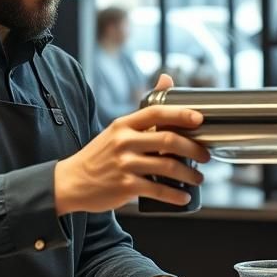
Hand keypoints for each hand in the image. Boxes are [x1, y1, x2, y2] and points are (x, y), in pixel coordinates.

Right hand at [55, 73, 209, 214]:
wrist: (72, 181)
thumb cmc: (100, 154)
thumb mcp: (118, 128)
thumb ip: (145, 109)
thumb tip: (167, 78)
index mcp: (124, 124)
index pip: (156, 112)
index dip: (181, 114)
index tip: (200, 119)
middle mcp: (124, 142)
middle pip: (168, 140)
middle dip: (194, 149)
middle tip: (205, 156)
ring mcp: (124, 164)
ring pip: (167, 167)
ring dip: (189, 174)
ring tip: (198, 178)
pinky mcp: (125, 186)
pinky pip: (158, 190)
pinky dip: (175, 195)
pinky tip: (184, 197)